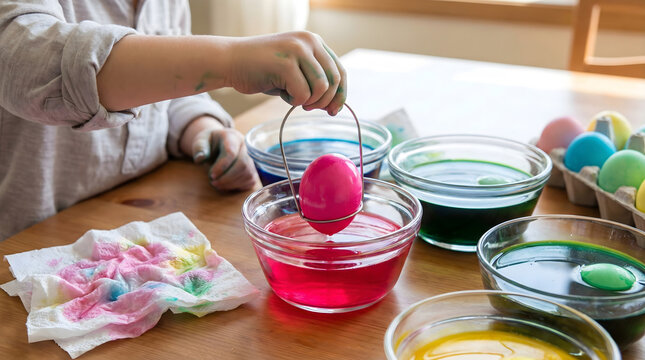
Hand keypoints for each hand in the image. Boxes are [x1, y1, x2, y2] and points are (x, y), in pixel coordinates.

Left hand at [182, 117, 258, 190]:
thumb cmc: (209, 143)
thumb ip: (199, 148)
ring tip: (217, 184)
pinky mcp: (253, 170)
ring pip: (248, 174)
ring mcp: (252, 158)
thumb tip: (200, 158)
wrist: (218, 145)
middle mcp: (246, 147)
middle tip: (213, 182)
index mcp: (232, 137)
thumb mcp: (201, 141)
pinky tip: (226, 185)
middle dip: (227, 177)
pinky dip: (237, 186)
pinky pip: (250, 181)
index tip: (211, 175)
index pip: (231, 152)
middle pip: (243, 164)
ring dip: (231, 183)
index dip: (222, 166)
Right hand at [227, 31, 346, 115]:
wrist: (230, 61)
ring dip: (308, 101)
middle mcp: (308, 41)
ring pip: (320, 88)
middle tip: (309, 108)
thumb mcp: (294, 70)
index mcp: (313, 41)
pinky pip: (303, 94)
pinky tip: (281, 93)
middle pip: (333, 81)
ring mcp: (297, 50)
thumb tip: (335, 105)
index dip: (340, 94)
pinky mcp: (285, 64)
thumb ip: (315, 79)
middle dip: (324, 101)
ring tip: (292, 97)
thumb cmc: (262, 70)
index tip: (334, 110)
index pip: (339, 70)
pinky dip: (293, 101)